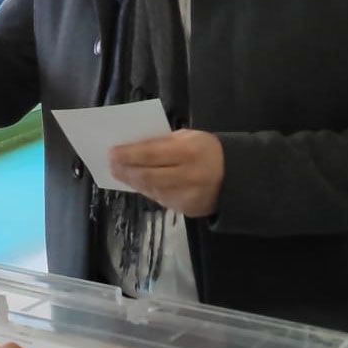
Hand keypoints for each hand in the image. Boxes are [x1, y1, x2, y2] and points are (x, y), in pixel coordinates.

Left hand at [107, 129, 224, 216]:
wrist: (236, 177)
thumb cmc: (207, 150)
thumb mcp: (189, 137)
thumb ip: (163, 143)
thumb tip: (132, 148)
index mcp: (188, 152)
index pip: (151, 154)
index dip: (128, 155)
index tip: (111, 153)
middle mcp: (188, 176)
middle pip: (148, 176)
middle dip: (126, 171)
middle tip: (111, 165)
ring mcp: (187, 196)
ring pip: (152, 190)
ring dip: (133, 182)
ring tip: (121, 174)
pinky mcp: (187, 210)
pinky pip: (161, 199)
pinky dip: (148, 190)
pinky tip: (139, 183)